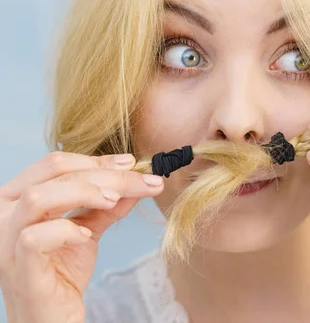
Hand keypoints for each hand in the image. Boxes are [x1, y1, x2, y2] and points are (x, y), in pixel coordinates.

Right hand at [0, 152, 163, 322]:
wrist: (52, 317)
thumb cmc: (62, 272)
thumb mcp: (88, 229)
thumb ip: (108, 205)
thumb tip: (140, 181)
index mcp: (18, 198)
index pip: (55, 163)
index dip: (96, 159)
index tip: (131, 163)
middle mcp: (5, 214)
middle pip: (54, 173)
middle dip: (103, 172)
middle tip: (139, 180)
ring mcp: (6, 240)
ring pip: (39, 198)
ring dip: (83, 192)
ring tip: (113, 201)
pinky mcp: (18, 267)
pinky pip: (33, 238)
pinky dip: (65, 230)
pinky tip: (86, 236)